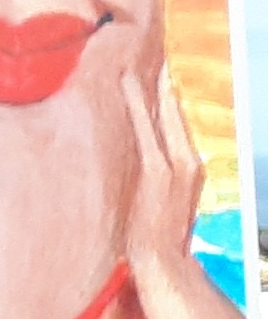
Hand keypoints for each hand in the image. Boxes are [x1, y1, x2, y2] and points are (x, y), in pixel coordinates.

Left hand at [121, 61, 206, 288]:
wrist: (162, 260)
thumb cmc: (157, 235)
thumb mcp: (165, 202)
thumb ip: (162, 181)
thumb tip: (149, 166)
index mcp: (192, 167)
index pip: (180, 125)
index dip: (171, 101)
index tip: (165, 78)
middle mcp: (190, 162)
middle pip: (176, 115)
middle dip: (168, 87)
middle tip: (160, 58)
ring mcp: (176, 166)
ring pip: (162, 116)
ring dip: (152, 88)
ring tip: (145, 63)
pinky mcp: (158, 171)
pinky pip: (144, 128)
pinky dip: (136, 103)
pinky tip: (127, 82)